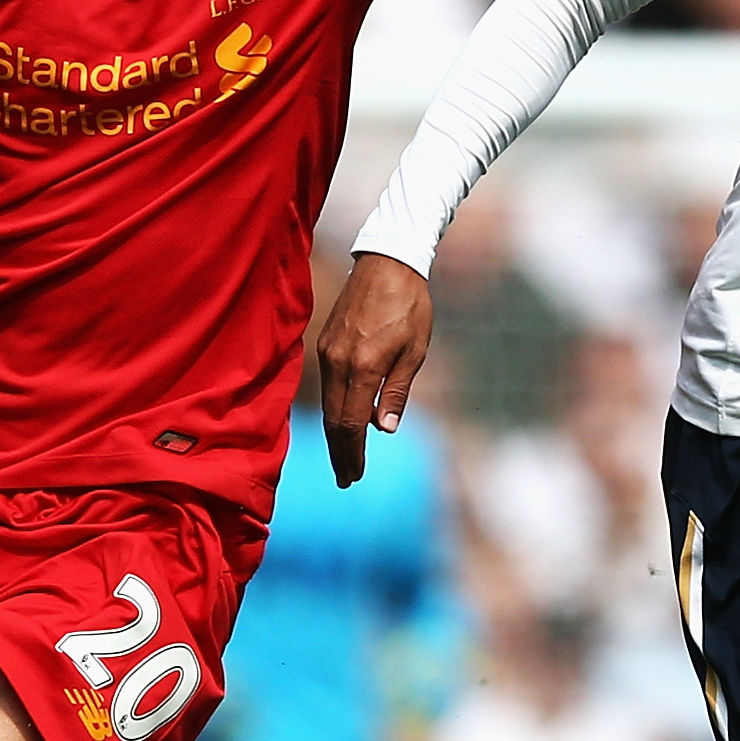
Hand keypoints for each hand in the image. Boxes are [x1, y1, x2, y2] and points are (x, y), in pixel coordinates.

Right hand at [317, 254, 434, 486]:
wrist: (387, 261)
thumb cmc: (410, 305)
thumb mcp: (415, 351)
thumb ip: (395, 391)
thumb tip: (383, 429)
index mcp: (363, 366)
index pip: (351, 423)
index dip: (352, 454)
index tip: (354, 476)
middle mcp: (338, 362)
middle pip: (333, 420)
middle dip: (340, 452)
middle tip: (346, 479)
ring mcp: (327, 352)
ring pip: (327, 404)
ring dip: (336, 434)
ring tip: (344, 458)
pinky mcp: (325, 343)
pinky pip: (327, 386)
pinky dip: (333, 409)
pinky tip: (343, 421)